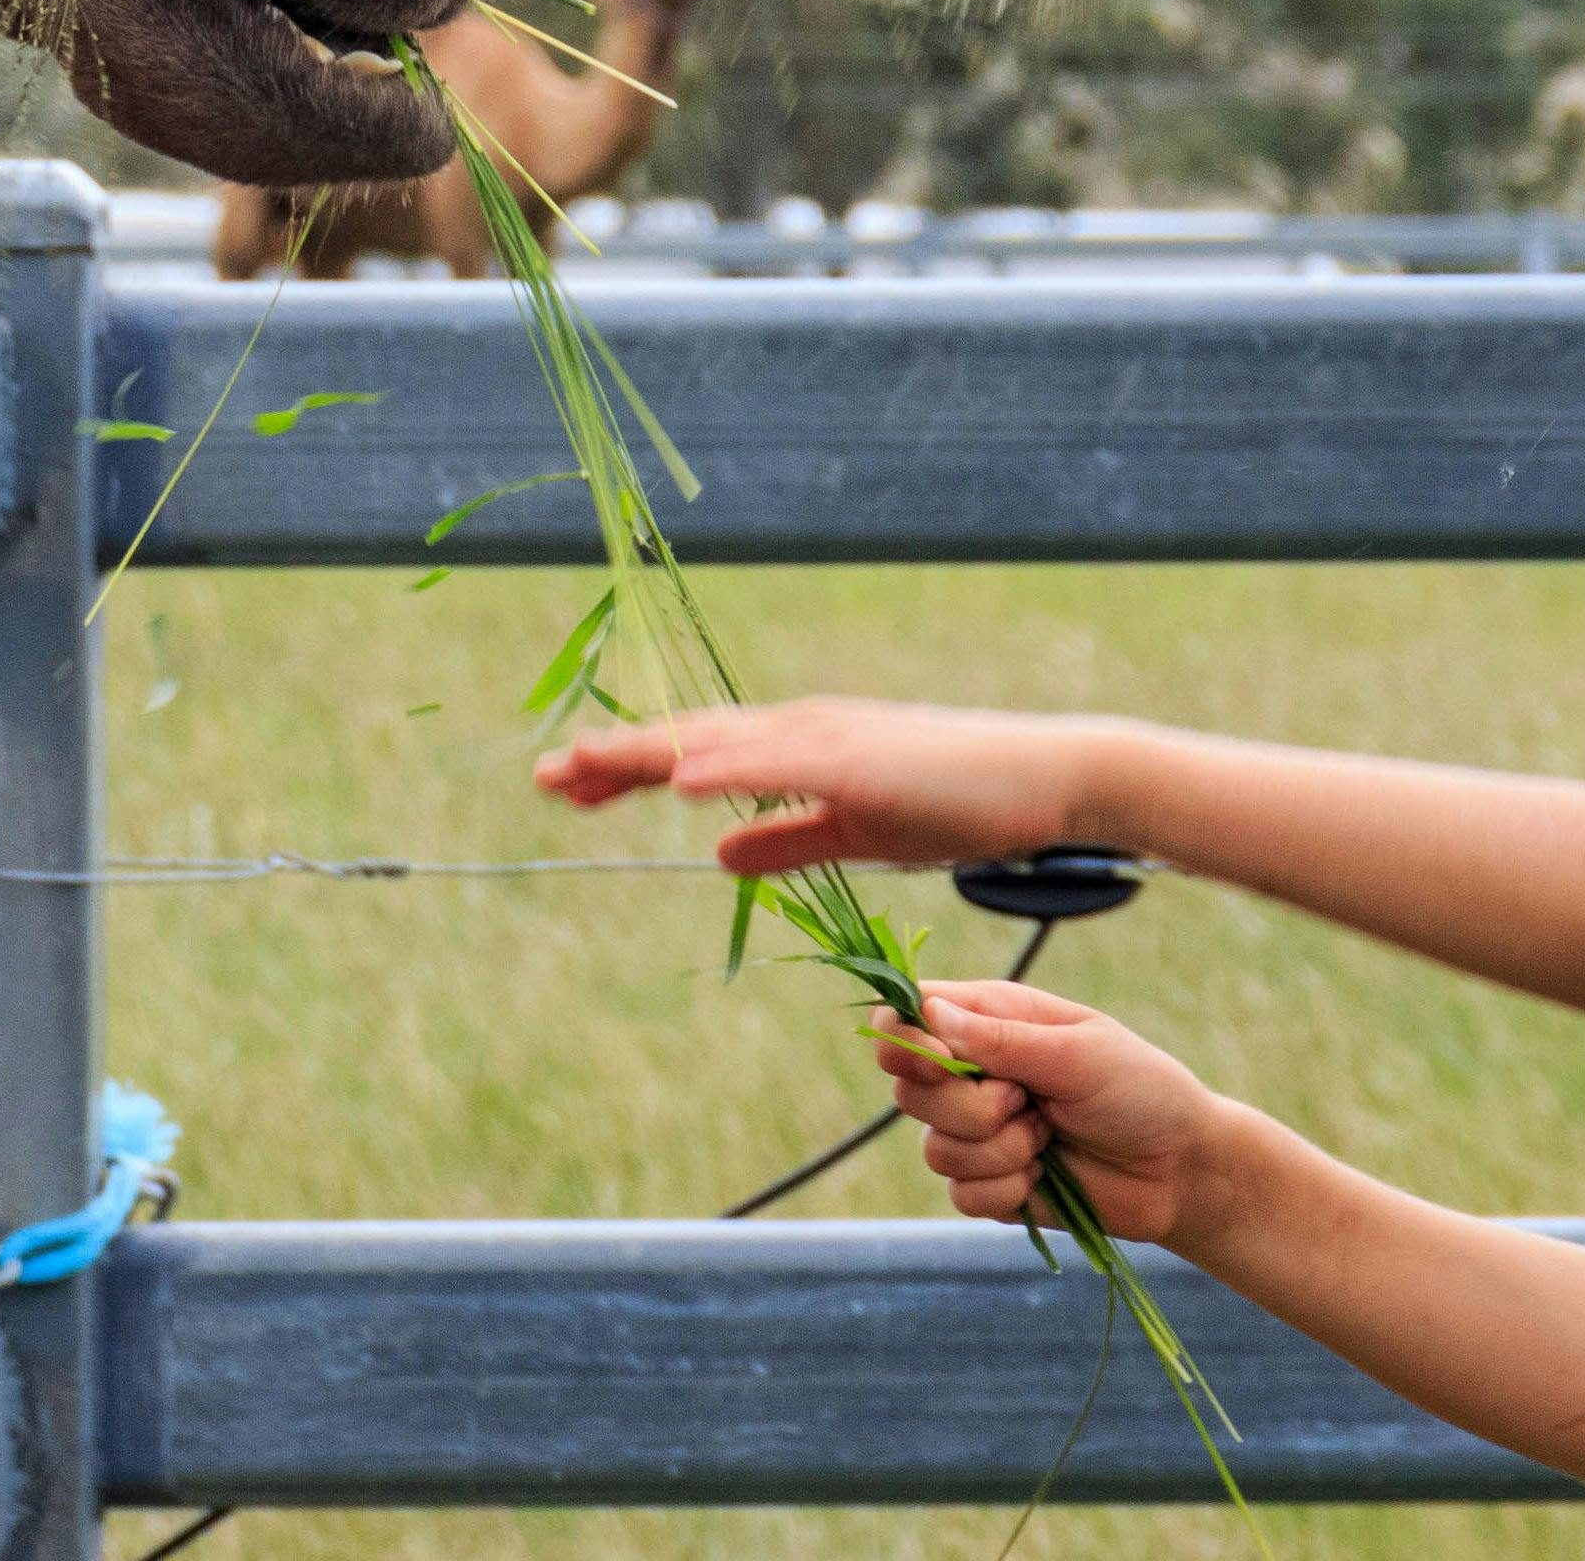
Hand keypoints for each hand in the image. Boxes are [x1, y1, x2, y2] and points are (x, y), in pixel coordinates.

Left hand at [531, 697, 1119, 872]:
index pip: (694, 756)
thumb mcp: (854, 831)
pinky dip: (724, 765)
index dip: (627, 769)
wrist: (1045, 780)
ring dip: (645, 754)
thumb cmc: (957, 800)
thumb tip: (717, 855)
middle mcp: (800, 730)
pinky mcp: (861, 758)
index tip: (565, 786)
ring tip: (579, 767)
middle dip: (611, 759)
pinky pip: (779, 762)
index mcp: (795, 747)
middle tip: (539, 776)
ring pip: (717, 742)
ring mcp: (828, 737)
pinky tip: (679, 777)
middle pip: (688, 740)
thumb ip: (787, 838)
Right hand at [874, 981, 1251, 1247]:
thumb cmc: (1140, 1090)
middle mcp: (974, 1073)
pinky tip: (1044, 1176)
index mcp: (991, 1019)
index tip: (937, 1062)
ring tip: (1048, 1139)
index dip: (902, 1038)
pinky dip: (1005, 1189)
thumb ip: (1002, 1039)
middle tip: (1026, 1101)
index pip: (909, 1014)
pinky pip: (960, 1195)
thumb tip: (929, 1013)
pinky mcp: (990, 1184)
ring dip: (999, 1151)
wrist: (1179, 1170)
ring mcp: (978, 1131)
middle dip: (968, 1107)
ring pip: (934, 1148)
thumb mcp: (1078, 1053)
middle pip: (908, 1090)